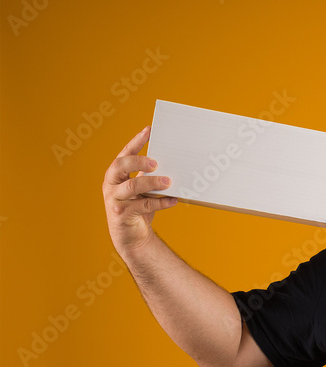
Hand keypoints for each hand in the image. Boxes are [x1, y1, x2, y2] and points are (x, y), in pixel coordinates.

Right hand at [102, 125, 176, 254]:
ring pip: (131, 186)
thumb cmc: (138, 208)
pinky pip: (143, 205)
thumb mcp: (141, 190)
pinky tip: (173, 200)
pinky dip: (161, 202)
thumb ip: (148, 177)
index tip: (149, 130)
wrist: (131, 236)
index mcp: (115, 175)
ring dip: (152, 182)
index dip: (136, 141)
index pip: (124, 154)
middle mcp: (111, 184)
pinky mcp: (121, 214)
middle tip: (156, 163)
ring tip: (169, 182)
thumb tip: (172, 162)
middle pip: (120, 166)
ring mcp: (114, 199)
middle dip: (138, 161)